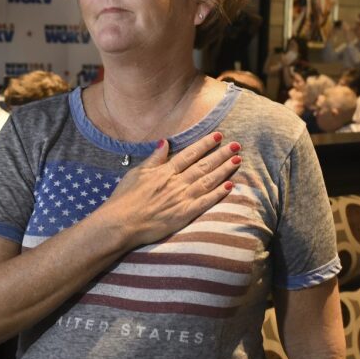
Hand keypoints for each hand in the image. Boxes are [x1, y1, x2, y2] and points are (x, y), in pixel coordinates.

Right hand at [97, 132, 240, 248]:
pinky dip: (218, 193)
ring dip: (224, 170)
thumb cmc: (125, 198)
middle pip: (203, 165)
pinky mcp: (184, 214)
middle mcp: (176, 182)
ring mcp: (182, 198)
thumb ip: (154, 159)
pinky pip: (205, 202)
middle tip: (236, 145)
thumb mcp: (136, 173)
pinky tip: (230, 186)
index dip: (205, 144)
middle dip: (221, 154)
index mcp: (165, 171)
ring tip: (237, 160)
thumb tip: (165, 142)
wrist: (122, 223)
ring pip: (208, 180)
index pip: (189, 154)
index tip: (219, 136)